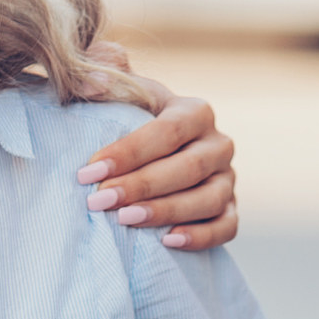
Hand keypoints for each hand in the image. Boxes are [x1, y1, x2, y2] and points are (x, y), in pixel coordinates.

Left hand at [73, 43, 236, 248]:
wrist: (153, 150)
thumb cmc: (130, 118)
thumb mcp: (121, 93)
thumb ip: (104, 76)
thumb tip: (89, 81)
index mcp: (194, 111)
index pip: (167, 131)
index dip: (129, 152)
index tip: (89, 170)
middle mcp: (218, 143)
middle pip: (188, 168)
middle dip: (141, 185)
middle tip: (99, 199)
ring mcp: (228, 178)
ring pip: (208, 199)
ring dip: (166, 212)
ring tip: (125, 220)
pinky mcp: (230, 208)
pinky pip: (226, 226)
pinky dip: (201, 236)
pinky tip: (168, 242)